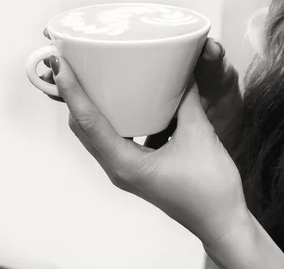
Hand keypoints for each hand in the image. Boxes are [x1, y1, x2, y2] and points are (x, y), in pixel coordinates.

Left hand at [46, 54, 249, 245]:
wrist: (222, 220)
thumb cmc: (210, 190)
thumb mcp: (200, 136)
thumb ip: (188, 102)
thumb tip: (182, 73)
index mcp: (126, 165)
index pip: (88, 122)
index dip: (72, 90)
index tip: (60, 64)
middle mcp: (120, 168)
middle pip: (84, 128)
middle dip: (74, 96)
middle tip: (71, 64)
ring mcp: (128, 170)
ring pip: (97, 134)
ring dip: (90, 107)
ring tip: (90, 78)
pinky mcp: (140, 168)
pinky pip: (117, 138)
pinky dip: (114, 117)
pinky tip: (127, 101)